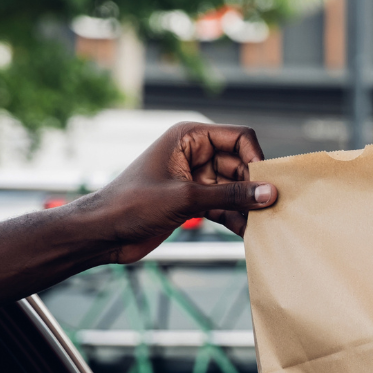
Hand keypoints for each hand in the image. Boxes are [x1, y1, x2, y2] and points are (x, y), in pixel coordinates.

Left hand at [87, 121, 276, 262]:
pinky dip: (236, 218)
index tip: (267, 185)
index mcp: (189, 138)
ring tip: (261, 226)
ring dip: (247, 206)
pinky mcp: (195, 201)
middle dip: (254, 187)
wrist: (102, 233)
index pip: (239, 138)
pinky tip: (247, 234)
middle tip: (269, 211)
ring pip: (236, 188)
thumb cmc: (132, 204)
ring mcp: (196, 178)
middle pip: (241, 165)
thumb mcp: (186, 198)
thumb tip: (269, 193)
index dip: (256, 158)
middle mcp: (195, 154)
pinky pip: (226, 206)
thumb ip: (231, 195)